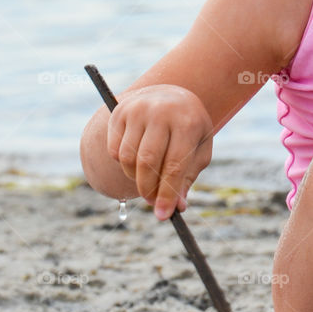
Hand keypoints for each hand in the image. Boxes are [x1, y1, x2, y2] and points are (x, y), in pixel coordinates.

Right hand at [106, 84, 213, 219]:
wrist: (171, 95)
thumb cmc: (189, 129)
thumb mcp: (198, 149)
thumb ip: (188, 177)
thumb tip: (177, 207)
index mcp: (187, 122)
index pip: (174, 165)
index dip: (167, 193)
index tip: (162, 215)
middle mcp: (161, 112)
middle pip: (147, 162)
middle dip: (148, 189)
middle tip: (152, 203)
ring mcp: (138, 109)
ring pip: (127, 158)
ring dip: (134, 178)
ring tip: (147, 178)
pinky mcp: (120, 112)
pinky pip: (114, 150)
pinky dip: (123, 164)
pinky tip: (137, 159)